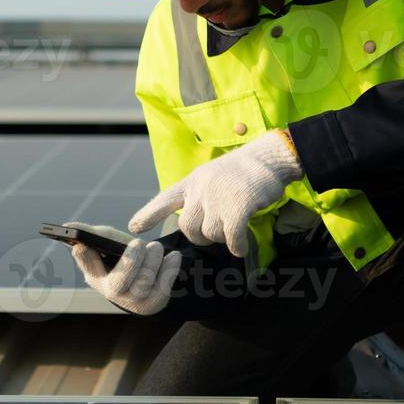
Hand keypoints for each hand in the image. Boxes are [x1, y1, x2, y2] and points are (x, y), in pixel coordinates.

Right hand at [63, 221, 180, 315]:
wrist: (149, 273)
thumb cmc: (123, 254)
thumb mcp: (108, 240)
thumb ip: (89, 232)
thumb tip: (67, 225)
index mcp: (96, 274)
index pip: (87, 268)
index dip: (85, 259)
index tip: (84, 245)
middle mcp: (112, 293)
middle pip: (119, 283)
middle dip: (131, 262)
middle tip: (139, 243)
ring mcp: (133, 302)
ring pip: (143, 284)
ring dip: (152, 262)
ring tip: (155, 247)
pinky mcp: (154, 304)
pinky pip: (163, 289)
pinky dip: (169, 270)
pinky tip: (173, 256)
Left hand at [128, 129, 302, 257]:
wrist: (269, 157)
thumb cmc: (243, 171)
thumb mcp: (211, 176)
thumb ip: (199, 195)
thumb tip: (192, 223)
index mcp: (192, 181)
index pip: (165, 199)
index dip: (149, 215)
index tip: (134, 227)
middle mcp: (200, 189)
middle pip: (189, 228)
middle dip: (201, 237)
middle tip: (217, 233)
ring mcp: (218, 198)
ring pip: (211, 234)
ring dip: (224, 238)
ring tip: (236, 227)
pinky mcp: (237, 207)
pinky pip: (231, 238)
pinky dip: (237, 246)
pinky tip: (242, 245)